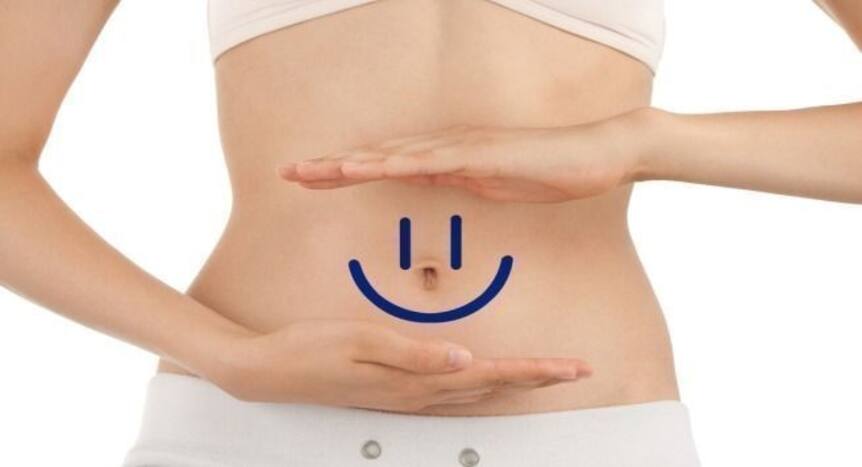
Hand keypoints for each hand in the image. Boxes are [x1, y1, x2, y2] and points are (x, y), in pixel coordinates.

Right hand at [209, 319, 591, 411]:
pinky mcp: (396, 390)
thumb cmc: (311, 350)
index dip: (534, 372)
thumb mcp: (360, 341)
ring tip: (545, 374)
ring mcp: (407, 396)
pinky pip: (453, 393)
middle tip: (577, 371)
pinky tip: (487, 377)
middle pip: (493, 386)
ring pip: (476, 391)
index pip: (491, 375)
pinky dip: (483, 385)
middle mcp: (419, 393)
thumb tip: (465, 359)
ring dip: (515, 383)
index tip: (571, 368)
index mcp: (416, 380)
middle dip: (538, 378)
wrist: (269, 371)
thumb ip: (415, 353)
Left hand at [278, 109, 651, 201]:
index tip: (311, 181)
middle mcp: (447, 148)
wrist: (599, 152)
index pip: (386, 166)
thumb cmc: (550, 170)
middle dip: (331, 166)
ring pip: (396, 155)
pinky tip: (375, 167)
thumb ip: (463, 182)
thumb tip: (436, 184)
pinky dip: (402, 163)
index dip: (346, 172)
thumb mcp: (496, 183)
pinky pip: (436, 159)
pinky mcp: (485, 153)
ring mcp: (464, 147)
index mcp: (447, 159)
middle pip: (378, 156)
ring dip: (353, 162)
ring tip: (315, 171)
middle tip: (289, 173)